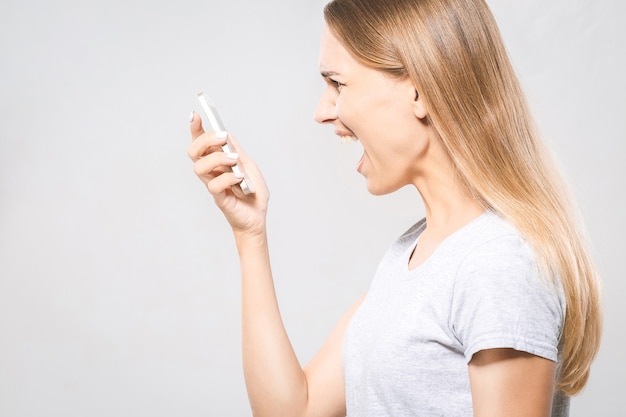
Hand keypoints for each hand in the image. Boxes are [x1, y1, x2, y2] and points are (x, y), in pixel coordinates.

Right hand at [187, 112, 268, 235]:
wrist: (258, 215)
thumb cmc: (253, 191)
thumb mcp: (248, 164)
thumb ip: (236, 150)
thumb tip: (225, 134)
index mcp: (217, 161)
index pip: (200, 142)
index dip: (195, 128)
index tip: (196, 115)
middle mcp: (211, 171)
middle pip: (193, 151)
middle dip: (205, 140)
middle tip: (222, 139)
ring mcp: (213, 183)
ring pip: (199, 167)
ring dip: (217, 158)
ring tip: (234, 160)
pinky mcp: (218, 198)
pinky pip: (213, 185)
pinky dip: (228, 178)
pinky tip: (239, 179)